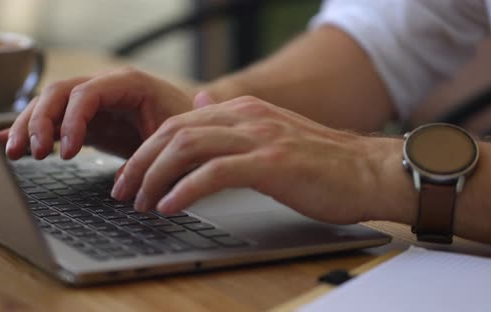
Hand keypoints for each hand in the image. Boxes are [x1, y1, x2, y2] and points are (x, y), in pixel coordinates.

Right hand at [0, 67, 193, 159]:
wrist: (191, 128)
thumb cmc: (187, 128)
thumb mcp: (173, 139)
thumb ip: (149, 155)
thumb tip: (123, 185)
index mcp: (128, 84)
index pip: (86, 93)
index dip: (71, 120)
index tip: (69, 152)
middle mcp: (105, 88)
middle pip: (58, 93)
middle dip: (40, 121)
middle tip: (34, 153)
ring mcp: (93, 104)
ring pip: (49, 105)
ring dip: (29, 127)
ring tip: (14, 153)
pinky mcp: (88, 122)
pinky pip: (55, 122)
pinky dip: (33, 131)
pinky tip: (10, 142)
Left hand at [112, 95, 403, 223]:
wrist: (368, 170)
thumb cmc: (321, 162)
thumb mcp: (272, 132)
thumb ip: (234, 121)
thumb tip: (202, 104)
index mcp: (243, 110)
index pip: (179, 123)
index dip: (148, 148)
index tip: (131, 173)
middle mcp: (246, 117)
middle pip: (174, 132)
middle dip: (141, 162)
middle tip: (123, 189)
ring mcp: (259, 137)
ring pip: (188, 148)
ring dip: (156, 176)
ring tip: (140, 201)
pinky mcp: (271, 163)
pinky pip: (215, 173)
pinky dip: (185, 189)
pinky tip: (170, 205)